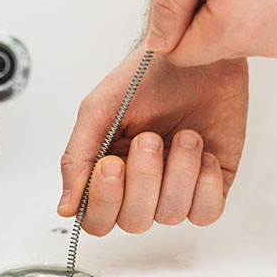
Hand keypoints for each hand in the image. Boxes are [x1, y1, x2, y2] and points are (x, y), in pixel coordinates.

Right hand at [58, 47, 247, 234]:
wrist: (195, 55)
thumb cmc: (145, 76)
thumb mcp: (97, 111)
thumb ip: (76, 159)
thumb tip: (66, 207)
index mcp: (106, 173)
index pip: (96, 219)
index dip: (104, 201)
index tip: (111, 164)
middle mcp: (139, 187)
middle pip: (133, 222)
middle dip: (143, 180)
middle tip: (149, 139)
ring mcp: (175, 188)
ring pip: (170, 215)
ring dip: (178, 171)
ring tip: (184, 135)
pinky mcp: (209, 184)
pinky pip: (206, 213)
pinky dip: (204, 182)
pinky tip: (202, 152)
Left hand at [146, 0, 276, 65]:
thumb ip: (171, 0)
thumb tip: (159, 41)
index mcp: (236, 28)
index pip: (179, 54)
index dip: (176, 21)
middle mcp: (267, 42)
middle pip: (208, 47)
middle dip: (203, 15)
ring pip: (235, 39)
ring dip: (229, 10)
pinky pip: (262, 28)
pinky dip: (255, 6)